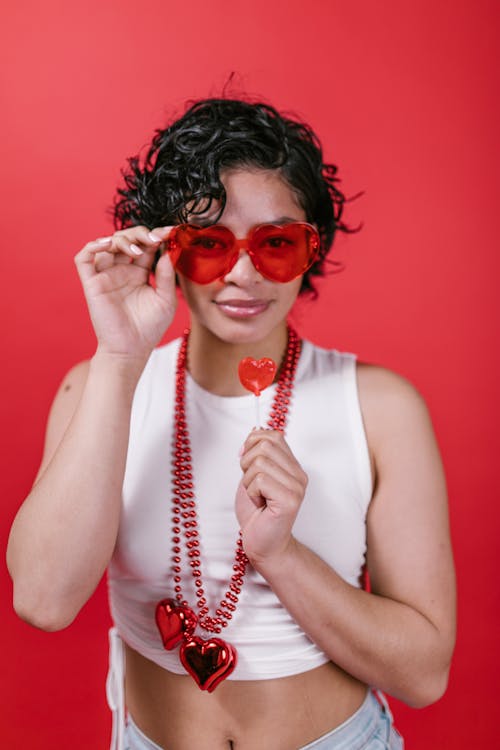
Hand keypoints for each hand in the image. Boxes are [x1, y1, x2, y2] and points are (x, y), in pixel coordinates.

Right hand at [74, 225, 176, 359]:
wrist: (131, 350)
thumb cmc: (149, 328)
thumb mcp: (166, 300)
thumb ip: (167, 276)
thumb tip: (168, 251)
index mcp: (140, 273)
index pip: (146, 246)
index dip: (157, 235)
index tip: (172, 231)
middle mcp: (122, 271)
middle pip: (127, 238)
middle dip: (141, 234)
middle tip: (155, 239)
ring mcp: (106, 275)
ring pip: (107, 242)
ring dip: (123, 239)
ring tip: (138, 252)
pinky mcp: (92, 283)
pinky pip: (84, 257)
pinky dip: (93, 245)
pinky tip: (109, 245)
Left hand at [236, 429, 307, 567]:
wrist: (263, 545)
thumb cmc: (257, 514)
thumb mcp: (253, 476)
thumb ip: (256, 454)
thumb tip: (255, 430)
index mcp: (293, 466)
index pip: (273, 435)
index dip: (252, 443)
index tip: (246, 462)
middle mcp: (299, 475)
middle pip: (265, 445)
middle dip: (247, 462)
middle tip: (251, 484)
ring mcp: (297, 487)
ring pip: (260, 462)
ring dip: (248, 481)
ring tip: (257, 497)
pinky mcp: (290, 500)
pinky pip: (260, 480)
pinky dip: (251, 492)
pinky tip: (259, 504)